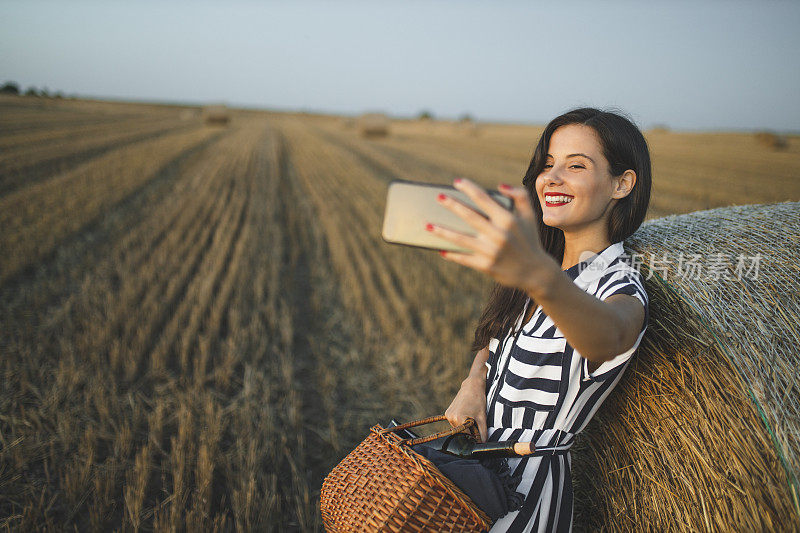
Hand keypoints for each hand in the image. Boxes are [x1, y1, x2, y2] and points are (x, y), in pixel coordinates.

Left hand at [427, 178, 556, 293]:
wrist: (535, 272)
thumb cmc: (529, 239)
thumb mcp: (530, 216)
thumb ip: (520, 195)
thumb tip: (500, 185)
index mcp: (508, 219)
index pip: (484, 199)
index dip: (469, 189)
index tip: (456, 182)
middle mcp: (498, 234)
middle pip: (469, 217)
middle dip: (452, 206)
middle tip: (438, 197)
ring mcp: (491, 252)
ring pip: (461, 239)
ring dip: (442, 232)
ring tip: (427, 225)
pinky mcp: (486, 266)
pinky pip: (464, 258)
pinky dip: (451, 254)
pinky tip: (439, 249)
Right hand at [445, 376, 487, 442]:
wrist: (472, 386)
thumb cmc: (478, 400)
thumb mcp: (482, 417)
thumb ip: (483, 432)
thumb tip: (483, 443)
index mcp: (459, 419)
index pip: (466, 436)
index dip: (473, 438)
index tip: (478, 437)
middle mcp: (451, 417)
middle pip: (461, 432)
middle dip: (469, 432)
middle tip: (476, 426)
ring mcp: (448, 415)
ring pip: (457, 428)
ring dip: (464, 427)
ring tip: (471, 418)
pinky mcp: (447, 413)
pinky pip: (455, 423)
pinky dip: (461, 423)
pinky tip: (466, 415)